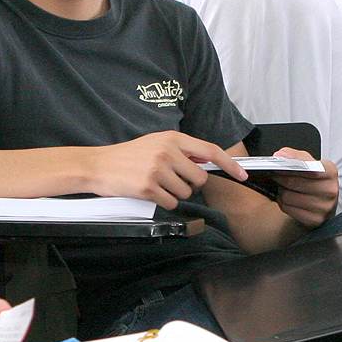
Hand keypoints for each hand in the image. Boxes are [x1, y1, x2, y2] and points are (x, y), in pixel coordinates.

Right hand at [89, 131, 247, 209]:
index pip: (210, 151)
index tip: (242, 175)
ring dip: (175, 194)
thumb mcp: (156, 143)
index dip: (230, 164)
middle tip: (172, 180)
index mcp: (172, 138)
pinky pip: (171, 203)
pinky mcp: (149, 187)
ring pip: (186, 192)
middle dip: (190, 184)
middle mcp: (167, 152)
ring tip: (156, 184)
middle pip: (200, 178)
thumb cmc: (128, 156)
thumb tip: (206, 161)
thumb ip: (181, 150)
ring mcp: (158, 170)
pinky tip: (150, 193)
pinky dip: (163, 202)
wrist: (98, 165)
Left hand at [271, 148, 337, 227]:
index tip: (278, 162)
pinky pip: (288, 209)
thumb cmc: (313, 180)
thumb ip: (294, 156)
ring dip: (281, 192)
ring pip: (288, 197)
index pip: (308, 167)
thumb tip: (280, 155)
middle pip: (294, 182)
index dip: (290, 165)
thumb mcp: (308, 163)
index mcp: (330, 172)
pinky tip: (286, 199)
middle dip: (280, 178)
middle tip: (274, 175)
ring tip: (282, 188)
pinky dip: (283, 203)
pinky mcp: (315, 220)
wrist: (320, 203)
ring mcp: (324, 207)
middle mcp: (330, 190)